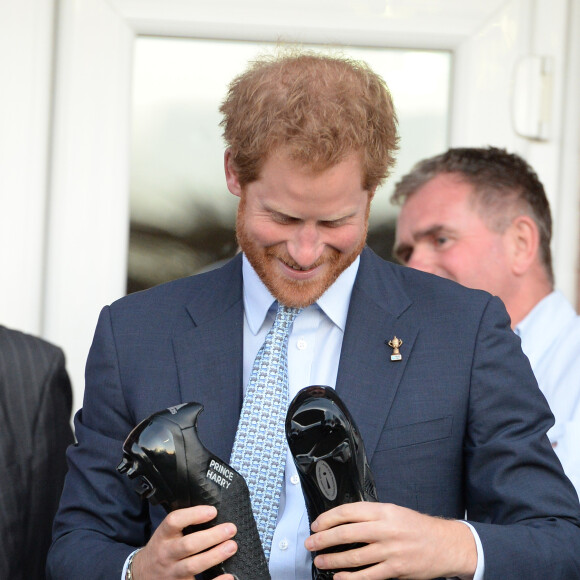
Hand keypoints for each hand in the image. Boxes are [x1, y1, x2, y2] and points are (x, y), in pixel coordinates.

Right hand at [131, 505, 237, 578]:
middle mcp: (166, 554)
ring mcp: (172, 573)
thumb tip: (213, 513)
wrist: (142, 574)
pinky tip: (228, 576)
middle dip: (211, 536)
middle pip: (188, 545)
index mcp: (163, 536)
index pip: (174, 521)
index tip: (213, 511)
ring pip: (193, 566)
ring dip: (215, 556)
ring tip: (232, 546)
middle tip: (230, 529)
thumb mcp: (166, 533)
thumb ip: (184, 523)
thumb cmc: (162, 548)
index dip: (194, 514)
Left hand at [304, 502, 476, 579]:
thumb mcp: (394, 512)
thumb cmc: (417, 527)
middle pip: (346, 533)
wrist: (445, 544)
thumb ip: (371, 515)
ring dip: (333, 560)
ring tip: (321, 561)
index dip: (328, 518)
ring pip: (354, 556)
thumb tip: (343, 522)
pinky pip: (368, 575)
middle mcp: (385, 529)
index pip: (348, 512)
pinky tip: (340, 578)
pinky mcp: (396, 569)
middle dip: (324, 539)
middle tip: (311, 543)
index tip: (316, 524)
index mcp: (383, 511)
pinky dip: (351, 578)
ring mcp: (390, 550)